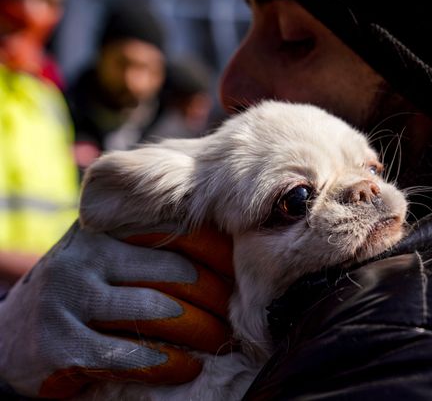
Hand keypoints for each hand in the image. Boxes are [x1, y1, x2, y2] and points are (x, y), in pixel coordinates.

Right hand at [0, 222, 233, 397]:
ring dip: (200, 331)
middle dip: (215, 296)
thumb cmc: (81, 289)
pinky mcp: (62, 345)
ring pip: (160, 312)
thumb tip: (227, 250)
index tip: (243, 273)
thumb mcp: (105, 254)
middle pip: (176, 273)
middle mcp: (87, 257)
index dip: (218, 254)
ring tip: (218, 340)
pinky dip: (169, 364)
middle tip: (235, 314)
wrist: (10, 335)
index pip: (177, 233)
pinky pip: (132, 355)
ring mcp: (70, 299)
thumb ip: (150, 245)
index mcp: (105, 230)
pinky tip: (188, 367)